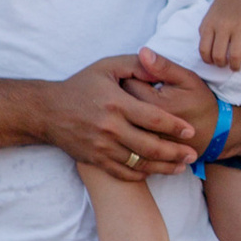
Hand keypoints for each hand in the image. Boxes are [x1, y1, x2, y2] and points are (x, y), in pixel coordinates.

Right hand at [41, 54, 199, 180]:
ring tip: (181, 167)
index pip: (154, 119)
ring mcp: (102, 147)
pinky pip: (123, 173)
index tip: (190, 131)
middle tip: (193, 154)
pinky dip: (141, 175)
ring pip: (139, 163)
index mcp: (116, 104)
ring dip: (163, 167)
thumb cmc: (81, 86)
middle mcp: (109, 128)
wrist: (47, 111)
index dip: (175, 127)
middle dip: (175, 153)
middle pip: (151, 146)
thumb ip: (135, 65)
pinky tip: (155, 171)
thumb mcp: (107, 67)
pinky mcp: (95, 160)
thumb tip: (159, 68)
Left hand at [198, 0, 240, 72]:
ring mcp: (238, 28)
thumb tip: (206, 47)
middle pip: (218, 56)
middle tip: (225, 65)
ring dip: (235, 66)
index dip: (208, 60)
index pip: (204, 50)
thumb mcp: (210, 13)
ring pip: (234, 56)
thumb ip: (207, 29)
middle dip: (221, 65)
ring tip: (236, 67)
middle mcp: (222, 27)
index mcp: (210, 24)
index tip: (213, 62)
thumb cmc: (227, 1)